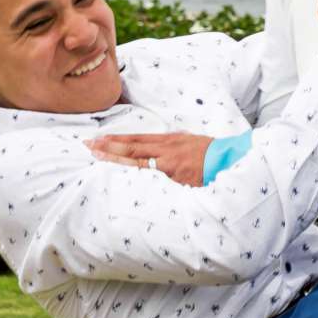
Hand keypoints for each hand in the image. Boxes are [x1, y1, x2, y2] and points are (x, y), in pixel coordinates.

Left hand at [85, 130, 213, 185]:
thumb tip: (157, 153)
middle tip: (88, 145)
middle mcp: (166, 148)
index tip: (99, 139)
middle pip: (131, 148)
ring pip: (136, 161)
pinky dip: (139, 176)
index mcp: (169, 140)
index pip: (137, 139)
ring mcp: (169, 162)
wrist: (230, 159)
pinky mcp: (175, 175)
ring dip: (115, 159)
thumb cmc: (212, 154)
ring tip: (96, 156)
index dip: (117, 140)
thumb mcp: (189, 143)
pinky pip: (154, 176)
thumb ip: (171, 148)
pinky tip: (123, 178)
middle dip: (108, 146)